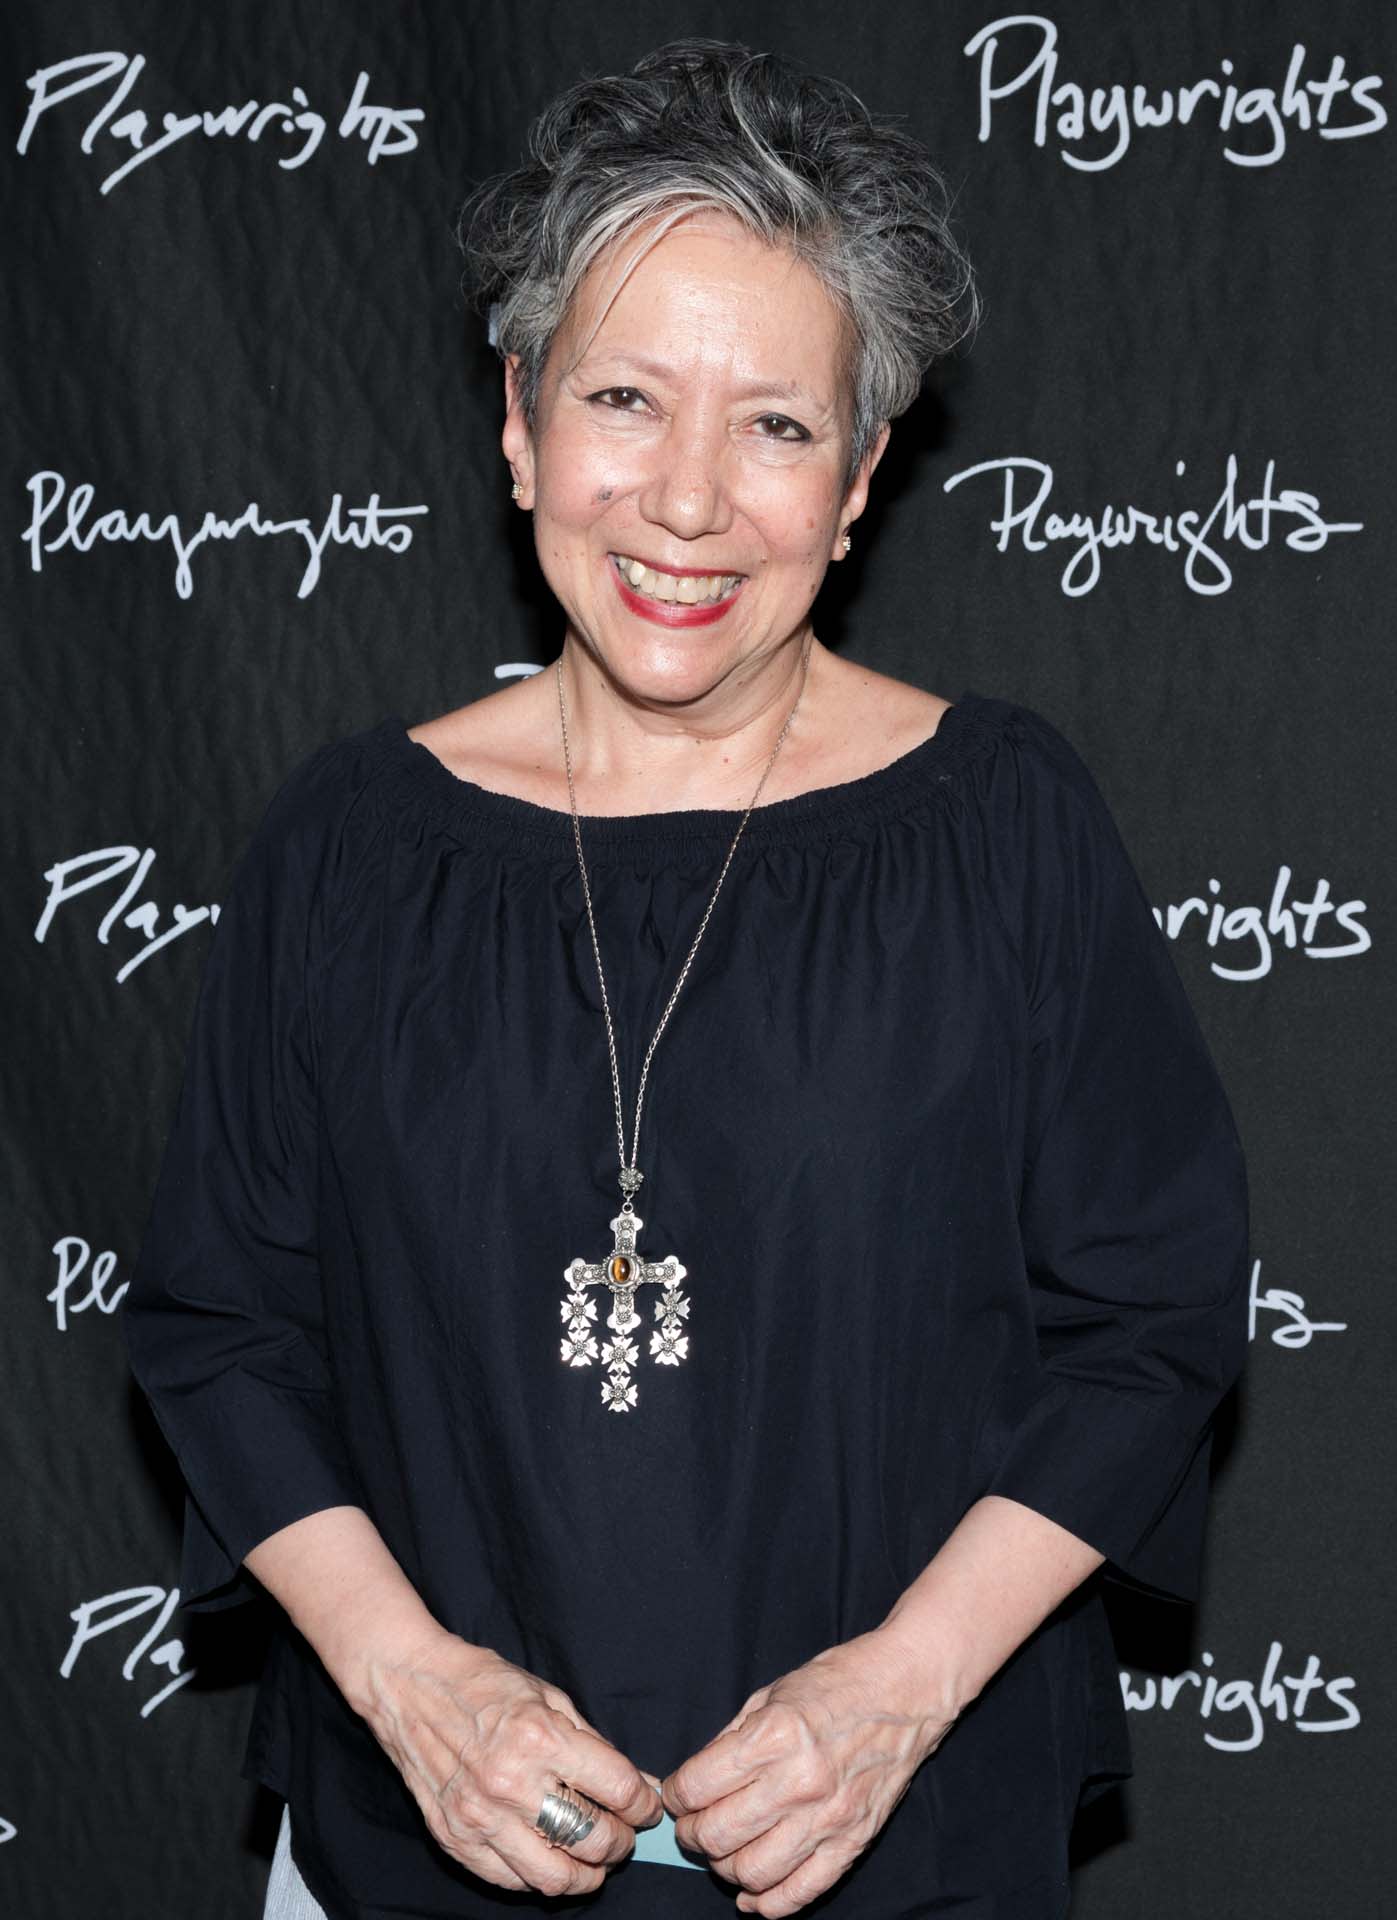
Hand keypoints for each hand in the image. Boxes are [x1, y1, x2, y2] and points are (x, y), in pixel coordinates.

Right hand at [353, 1627, 662, 1898]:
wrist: (410, 1687)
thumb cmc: (483, 1684)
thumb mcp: (548, 1696)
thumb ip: (594, 1744)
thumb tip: (639, 1783)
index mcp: (541, 1738)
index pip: (617, 1789)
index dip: (644, 1804)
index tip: (647, 1807)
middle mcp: (511, 1784)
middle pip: (593, 1839)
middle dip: (622, 1841)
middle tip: (625, 1834)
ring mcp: (480, 1818)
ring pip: (556, 1876)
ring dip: (588, 1874)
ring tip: (594, 1859)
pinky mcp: (456, 1840)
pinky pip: (513, 1881)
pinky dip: (541, 1876)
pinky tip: (550, 1857)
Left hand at [662, 1629, 957, 1917]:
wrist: (905, 1688)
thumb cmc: (836, 1683)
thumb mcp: (771, 1694)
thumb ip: (730, 1740)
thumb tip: (693, 1782)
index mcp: (776, 1735)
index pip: (698, 1786)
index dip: (675, 1794)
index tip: (677, 1793)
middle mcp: (800, 1781)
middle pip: (718, 1834)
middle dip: (691, 1834)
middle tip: (691, 1823)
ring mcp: (829, 1817)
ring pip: (753, 1872)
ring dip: (723, 1868)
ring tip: (721, 1850)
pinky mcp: (853, 1842)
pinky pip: (802, 1891)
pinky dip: (769, 1902)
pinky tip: (751, 1892)